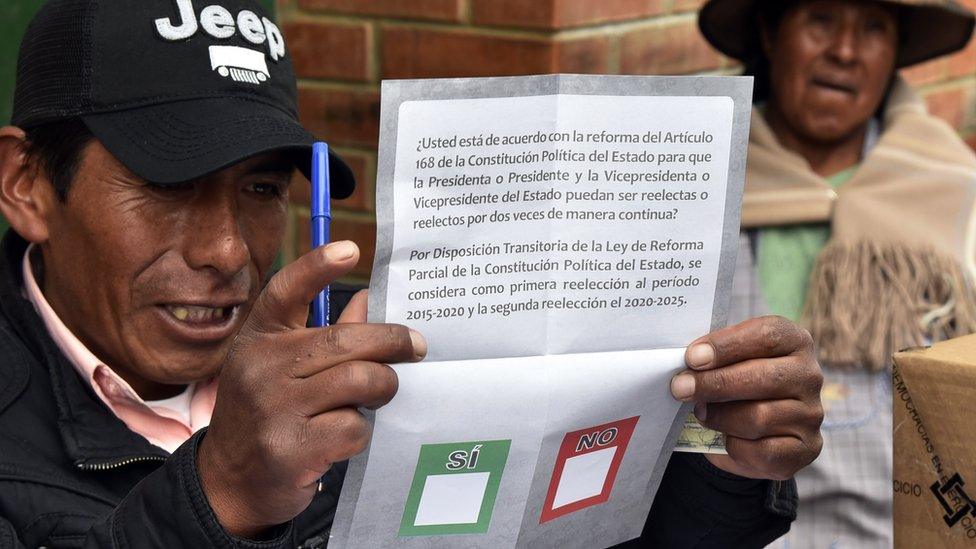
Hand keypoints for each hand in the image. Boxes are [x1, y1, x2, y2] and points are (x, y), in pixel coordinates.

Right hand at [197, 241, 425, 537]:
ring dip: (381, 389)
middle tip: (417, 347)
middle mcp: (260, 367)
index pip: (285, 292)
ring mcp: (272, 408)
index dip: (317, 267)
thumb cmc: (268, 411)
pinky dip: (361, 431)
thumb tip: (369, 302)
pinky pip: (352, 427)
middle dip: (392, 342)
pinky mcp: (290, 448)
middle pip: (345, 341)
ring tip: (379, 394)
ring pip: (357, 382)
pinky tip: (347, 435)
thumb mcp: (281, 367)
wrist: (229, 481)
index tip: (351, 249)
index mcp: (259, 337)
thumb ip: (325, 335)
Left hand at [670, 316, 822, 480]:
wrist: (754, 431)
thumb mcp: (728, 361)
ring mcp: (811, 414)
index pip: (766, 335)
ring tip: (701, 412)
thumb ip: (714, 357)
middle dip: (714, 383)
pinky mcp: (806, 448)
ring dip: (720, 417)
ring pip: (758, 417)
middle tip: (680, 388)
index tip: (692, 358)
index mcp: (794, 341)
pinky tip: (726, 438)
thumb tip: (686, 364)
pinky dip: (736, 446)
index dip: (726, 346)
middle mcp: (809, 376)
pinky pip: (763, 450)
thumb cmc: (737, 384)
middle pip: (762, 376)